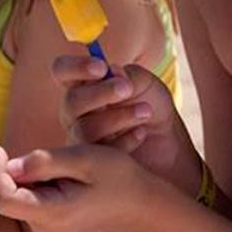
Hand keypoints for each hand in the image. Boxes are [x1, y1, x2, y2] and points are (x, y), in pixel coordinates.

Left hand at [0, 144, 149, 231]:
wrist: (139, 203)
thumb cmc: (116, 176)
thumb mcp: (83, 158)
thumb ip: (45, 161)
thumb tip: (10, 166)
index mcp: (54, 214)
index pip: (5, 199)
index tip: (0, 148)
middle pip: (9, 198)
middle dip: (15, 172)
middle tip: (47, 154)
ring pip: (19, 199)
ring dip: (29, 178)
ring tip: (63, 167)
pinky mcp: (51, 230)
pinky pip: (31, 203)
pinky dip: (37, 185)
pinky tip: (63, 177)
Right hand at [54, 57, 193, 184]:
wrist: (169, 144)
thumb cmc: (151, 108)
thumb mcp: (146, 85)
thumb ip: (129, 76)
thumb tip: (113, 71)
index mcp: (81, 86)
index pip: (62, 71)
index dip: (75, 67)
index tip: (101, 67)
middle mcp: (74, 113)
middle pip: (71, 101)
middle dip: (101, 93)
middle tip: (127, 88)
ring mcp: (79, 140)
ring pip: (84, 129)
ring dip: (118, 117)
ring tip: (145, 111)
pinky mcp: (92, 164)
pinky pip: (99, 153)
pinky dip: (125, 140)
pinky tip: (141, 133)